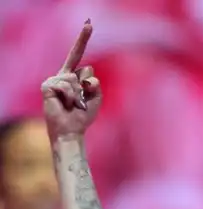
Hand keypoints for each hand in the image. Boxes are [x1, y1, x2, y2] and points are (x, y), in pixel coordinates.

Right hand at [41, 21, 100, 140]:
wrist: (71, 130)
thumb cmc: (82, 116)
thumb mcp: (96, 98)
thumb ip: (95, 84)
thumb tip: (86, 74)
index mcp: (73, 75)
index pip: (78, 54)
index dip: (83, 39)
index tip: (89, 24)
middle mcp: (63, 74)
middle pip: (85, 71)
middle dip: (87, 89)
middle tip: (80, 103)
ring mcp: (54, 79)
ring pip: (75, 79)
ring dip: (78, 96)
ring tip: (71, 105)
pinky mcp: (47, 85)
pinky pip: (65, 85)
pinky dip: (69, 98)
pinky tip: (64, 105)